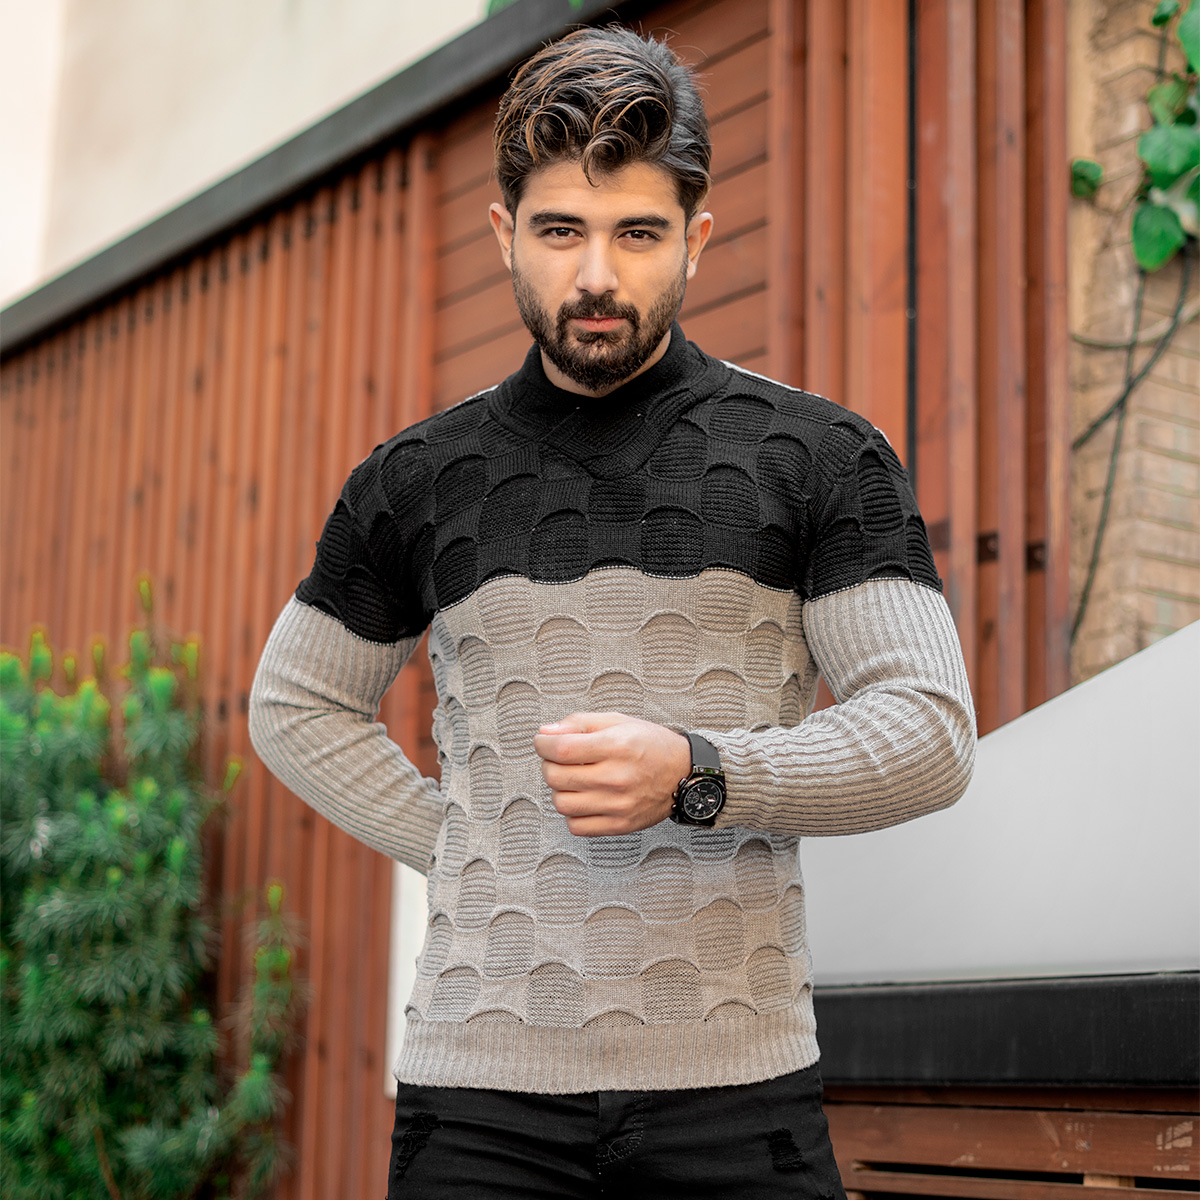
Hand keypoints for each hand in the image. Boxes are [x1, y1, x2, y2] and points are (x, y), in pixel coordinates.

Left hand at [532, 712, 691, 836]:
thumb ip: (579, 723)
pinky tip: (583, 799)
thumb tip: (545, 733)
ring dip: (559, 789)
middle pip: (556, 777)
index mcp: (616, 746)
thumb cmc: (651, 744)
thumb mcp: (617, 721)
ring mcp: (618, 805)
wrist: (684, 773)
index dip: (543, 744)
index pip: (561, 749)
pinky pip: (577, 826)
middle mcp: (617, 777)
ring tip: (572, 779)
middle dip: (549, 764)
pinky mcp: (620, 825)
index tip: (543, 741)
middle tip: (559, 759)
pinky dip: (573, 813)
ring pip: (562, 803)